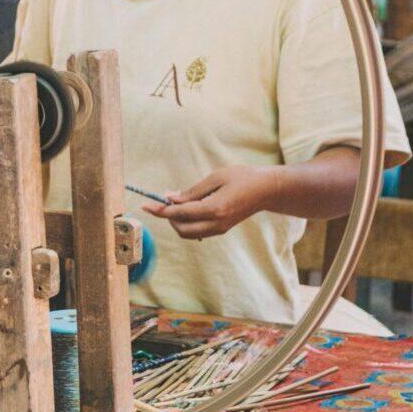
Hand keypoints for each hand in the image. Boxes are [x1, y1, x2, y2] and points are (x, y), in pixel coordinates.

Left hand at [140, 166, 280, 239]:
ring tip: (177, 203)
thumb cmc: (242, 178)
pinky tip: (188, 209)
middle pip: (182, 229)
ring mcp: (220, 229)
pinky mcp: (222, 229)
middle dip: (168, 218)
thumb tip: (170, 198)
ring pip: (189, 234)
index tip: (145, 205)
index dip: (160, 210)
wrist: (267, 190)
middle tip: (164, 202)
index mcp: (214, 209)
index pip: (180, 214)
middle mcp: (217, 223)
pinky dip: (188, 223)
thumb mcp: (215, 177)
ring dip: (177, 222)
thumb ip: (192, 191)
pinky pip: (198, 232)